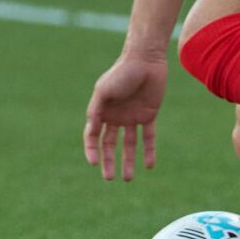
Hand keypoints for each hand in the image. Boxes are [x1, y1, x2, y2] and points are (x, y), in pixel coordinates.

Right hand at [84, 51, 165, 179]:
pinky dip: (148, 151)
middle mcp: (115, 116)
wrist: (145, 60)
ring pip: (128, 144)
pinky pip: (148, 137)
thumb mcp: (104, 91)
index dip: (91, 150)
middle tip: (110, 178)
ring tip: (128, 178)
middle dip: (109, 161)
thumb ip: (96, 111)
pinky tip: (149, 165)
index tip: (94, 163)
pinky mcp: (148, 115)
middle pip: (110, 144)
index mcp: (101, 111)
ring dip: (128, 161)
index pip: (93, 136)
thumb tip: (90, 131)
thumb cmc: (121, 73)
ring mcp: (132, 117)